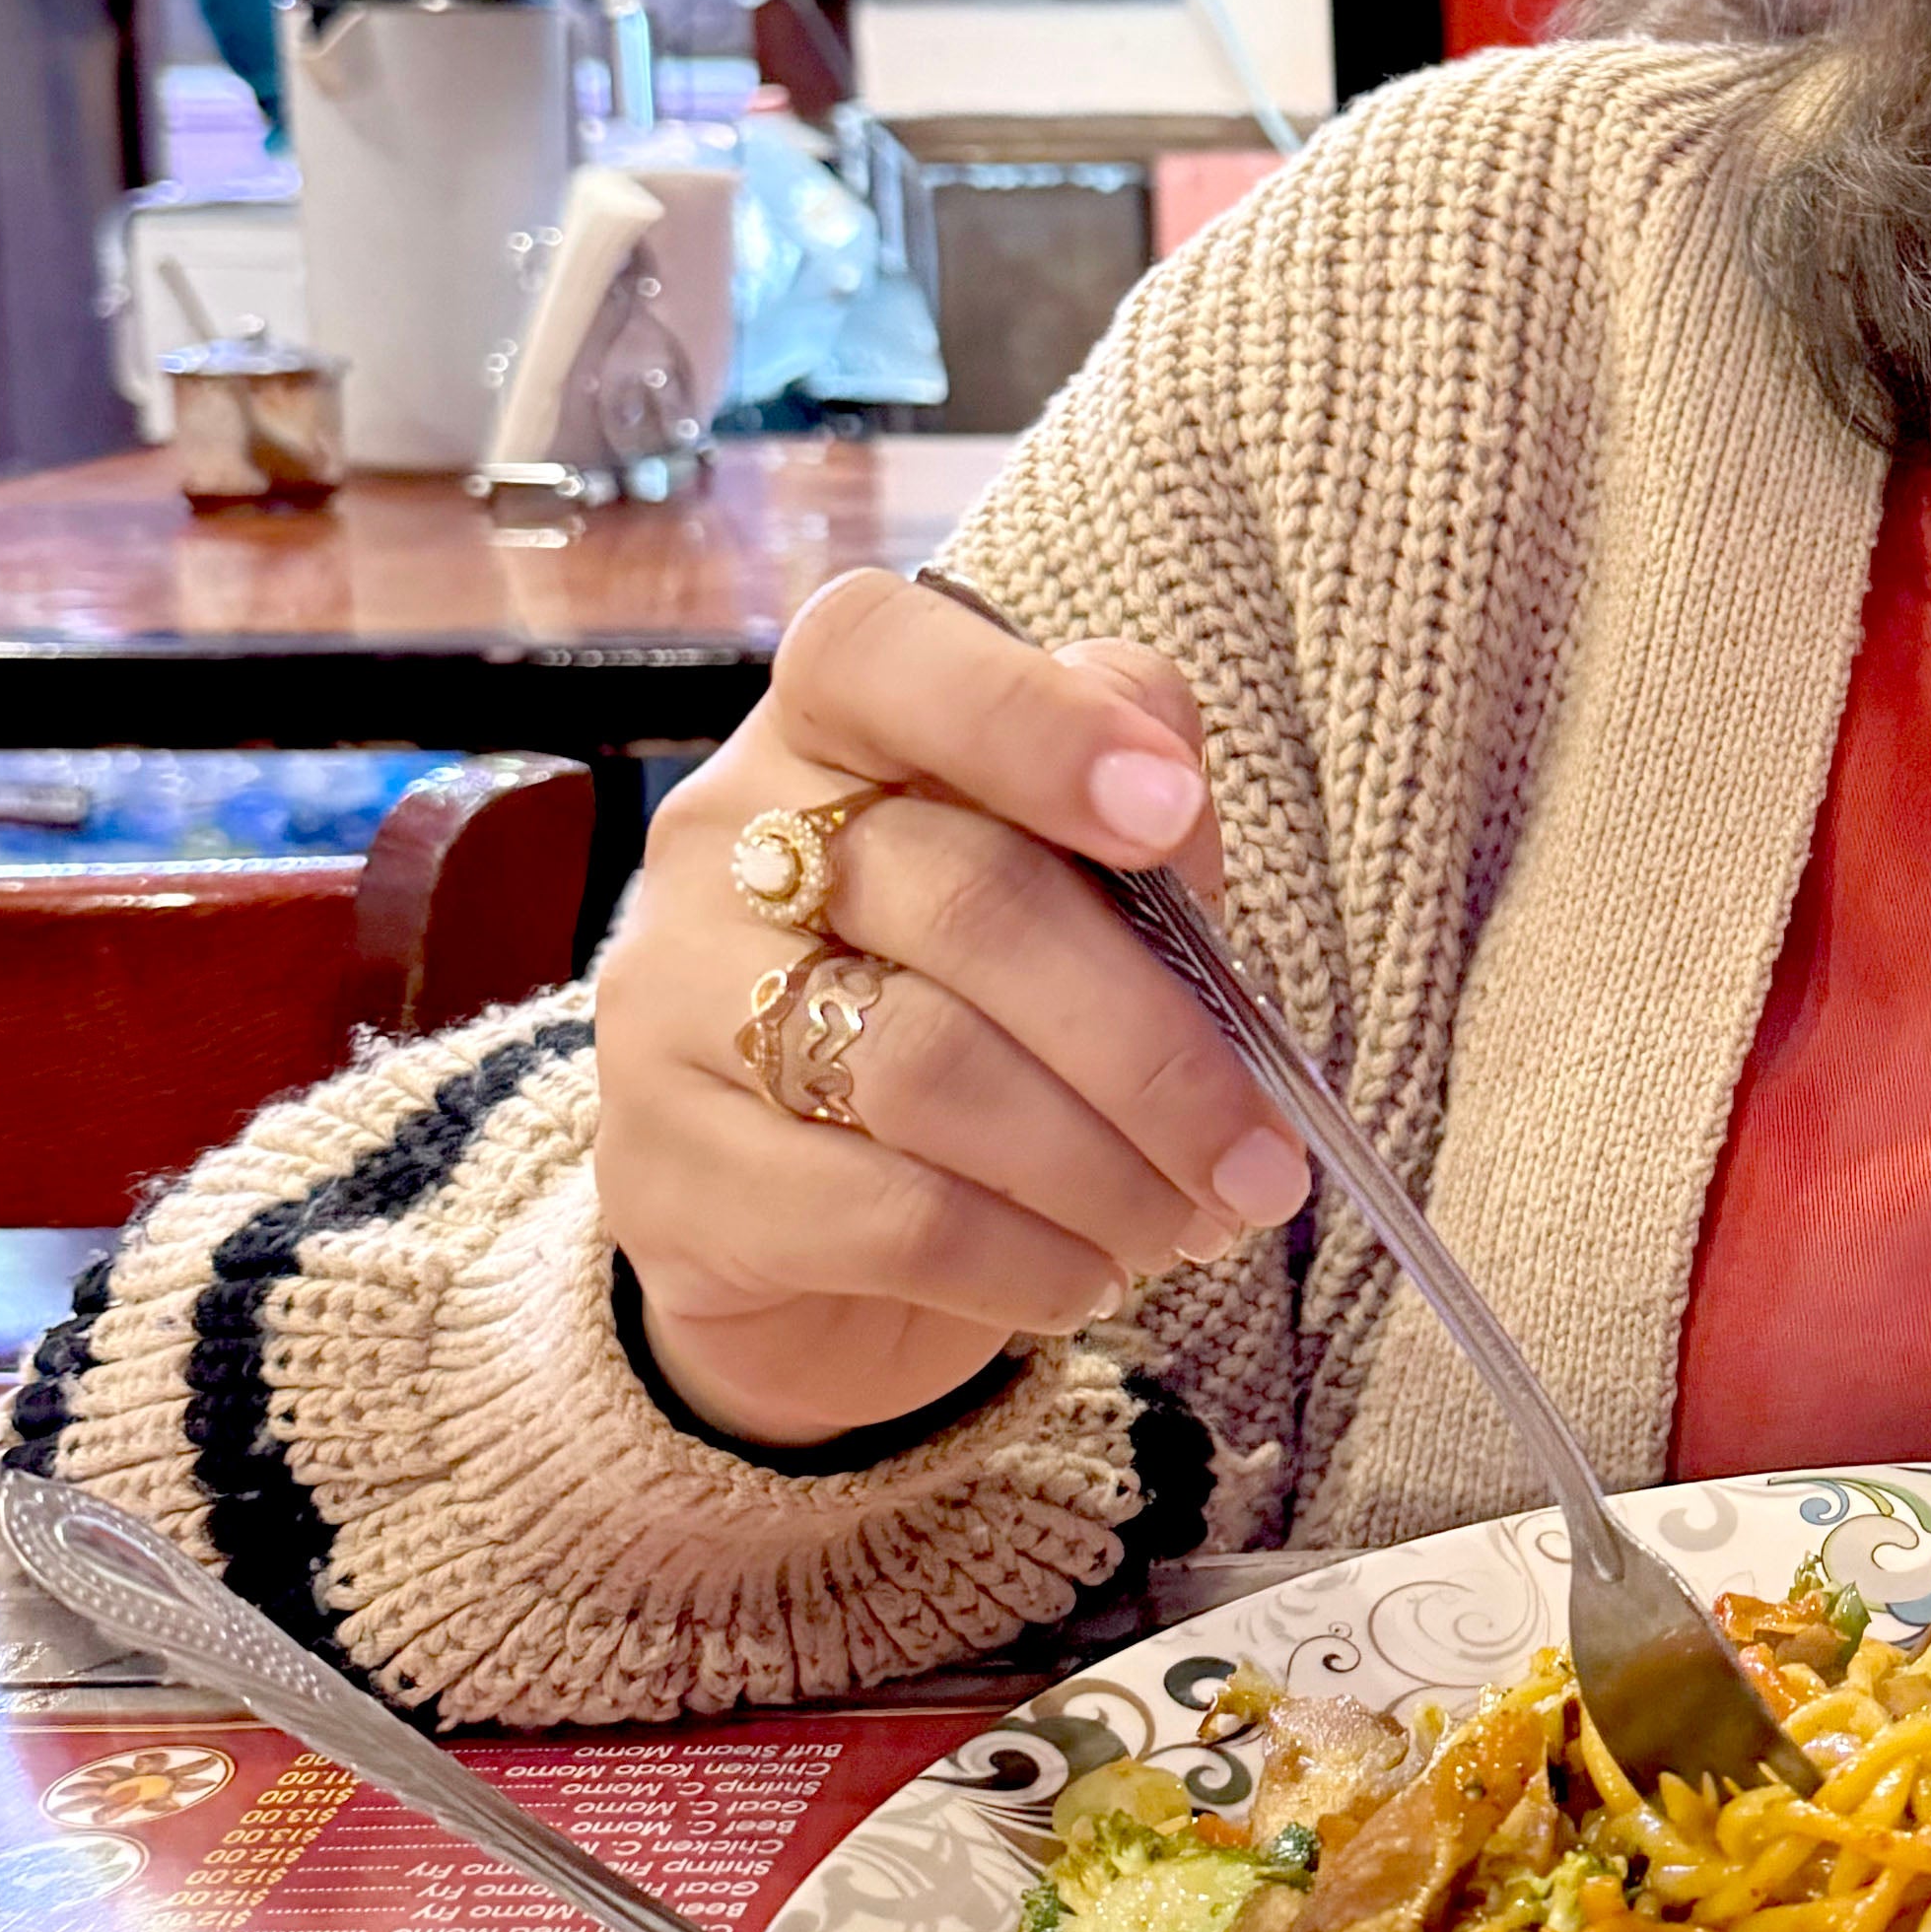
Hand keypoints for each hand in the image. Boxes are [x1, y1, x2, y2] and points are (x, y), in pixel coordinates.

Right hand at [594, 567, 1312, 1445]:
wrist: (807, 1244)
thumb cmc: (977, 1017)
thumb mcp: (1069, 896)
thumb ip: (1135, 827)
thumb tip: (1185, 822)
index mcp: (824, 729)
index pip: (881, 653)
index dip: (1030, 719)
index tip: (1168, 814)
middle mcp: (720, 841)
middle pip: (966, 897)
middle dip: (1154, 1042)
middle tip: (1261, 1151)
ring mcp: (670, 1005)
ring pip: (926, 1066)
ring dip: (1103, 1166)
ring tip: (1191, 1223)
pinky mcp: (668, 1173)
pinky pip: (883, 1213)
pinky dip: (1024, 1257)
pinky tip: (1090, 1278)